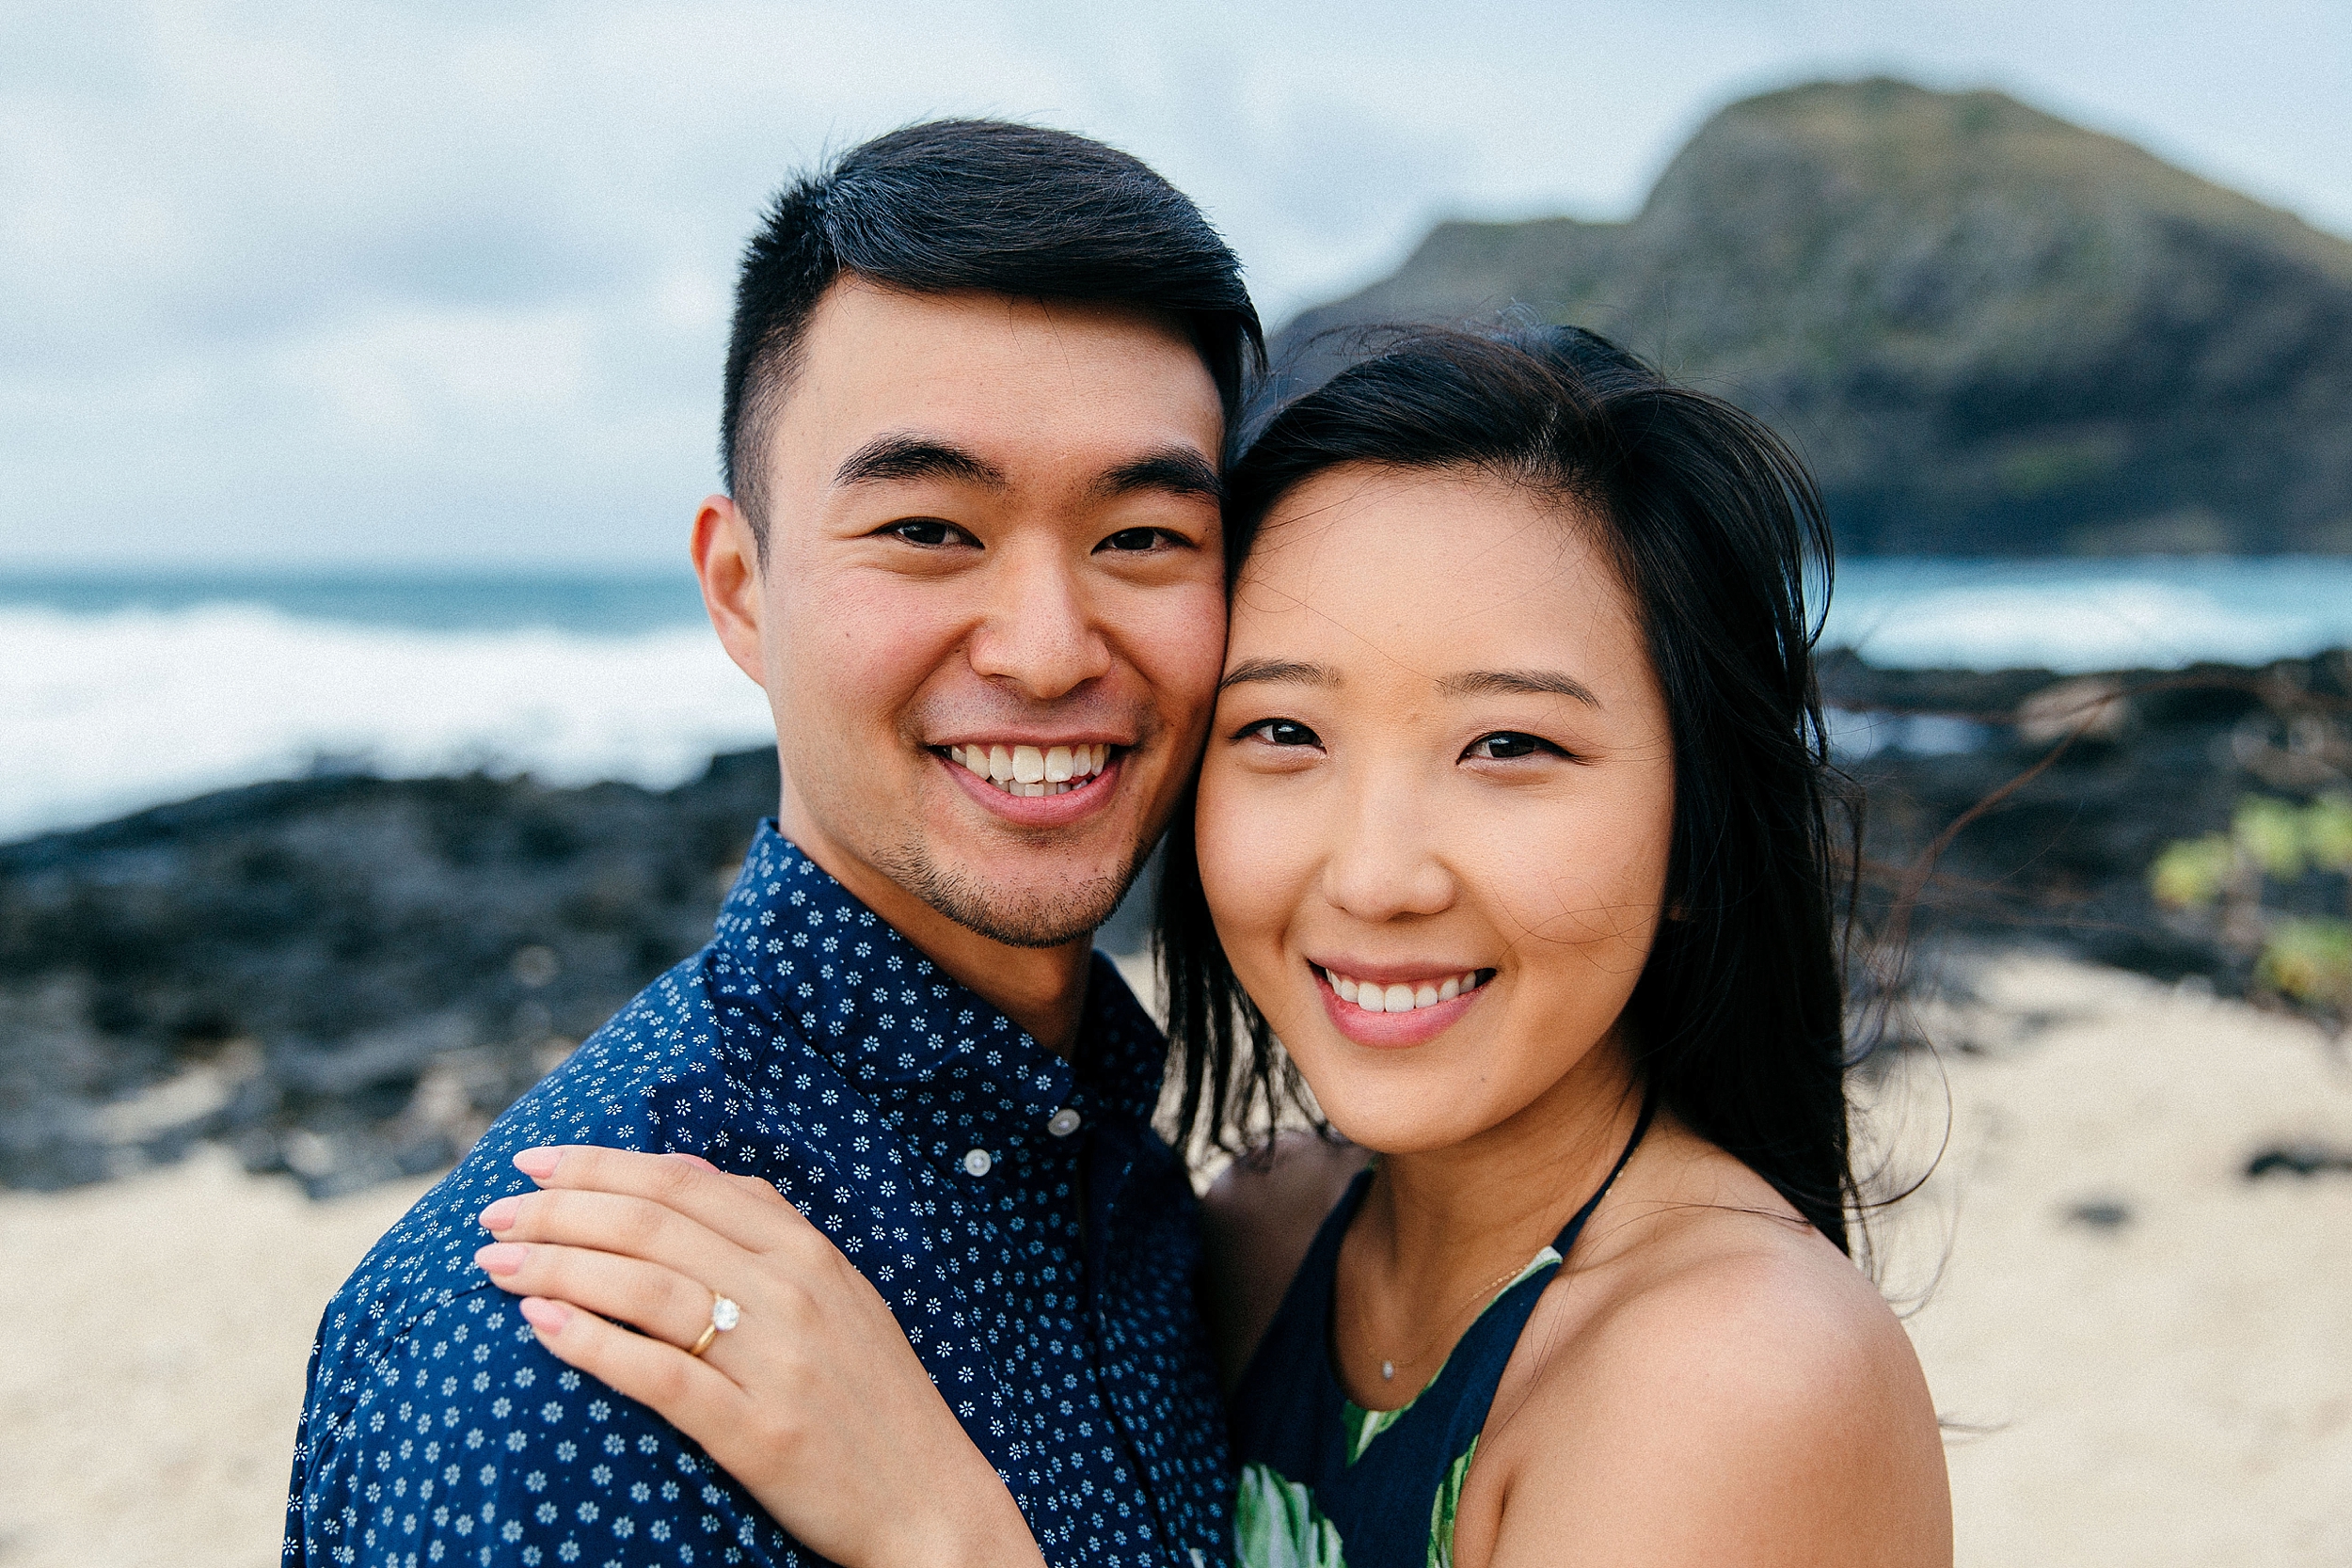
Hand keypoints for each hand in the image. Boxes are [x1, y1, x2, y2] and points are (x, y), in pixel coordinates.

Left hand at [473, 1144, 1046, 1567]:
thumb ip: (766, 1233)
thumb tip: (681, 1171)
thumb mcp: (838, 1295)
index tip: (534, 1161)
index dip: (600, 1164)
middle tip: (495, 1214)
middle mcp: (794, 1292)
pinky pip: (660, 1375)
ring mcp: (777, 1361)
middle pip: (654, 1226)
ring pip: (647, 1288)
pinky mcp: (758, 1432)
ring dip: (558, 1266)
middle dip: (560, 1210)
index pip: (685, 1182)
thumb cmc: (871, 1398)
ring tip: (495, 1263)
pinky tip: (541, 1326)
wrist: (930, 1502)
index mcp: (808, 1252)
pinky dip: (594, 1343)